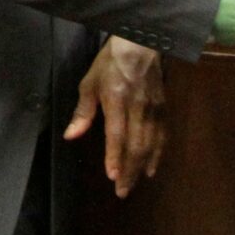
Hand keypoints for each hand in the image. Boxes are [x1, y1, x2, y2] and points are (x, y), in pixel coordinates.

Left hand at [64, 37, 165, 195]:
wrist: (141, 44)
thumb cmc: (110, 63)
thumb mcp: (89, 83)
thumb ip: (82, 112)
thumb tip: (71, 136)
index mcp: (117, 100)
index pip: (117, 133)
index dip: (115, 156)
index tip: (112, 175)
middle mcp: (138, 107)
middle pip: (136, 144)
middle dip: (129, 170)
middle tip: (122, 191)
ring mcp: (153, 109)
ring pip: (150, 144)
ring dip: (142, 166)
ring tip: (135, 184)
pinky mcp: (163, 109)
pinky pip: (162, 136)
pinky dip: (158, 154)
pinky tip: (153, 167)